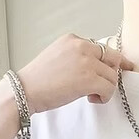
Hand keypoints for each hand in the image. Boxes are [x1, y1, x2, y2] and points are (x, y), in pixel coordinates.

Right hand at [17, 33, 134, 115]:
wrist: (25, 90)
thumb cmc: (38, 80)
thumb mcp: (57, 56)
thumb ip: (76, 56)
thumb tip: (93, 67)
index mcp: (73, 39)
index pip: (101, 48)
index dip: (106, 63)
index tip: (111, 71)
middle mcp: (82, 46)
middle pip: (113, 58)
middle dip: (110, 74)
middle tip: (103, 86)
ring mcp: (86, 62)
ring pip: (112, 76)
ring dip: (106, 88)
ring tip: (90, 95)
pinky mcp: (89, 79)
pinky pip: (109, 89)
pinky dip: (104, 97)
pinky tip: (92, 99)